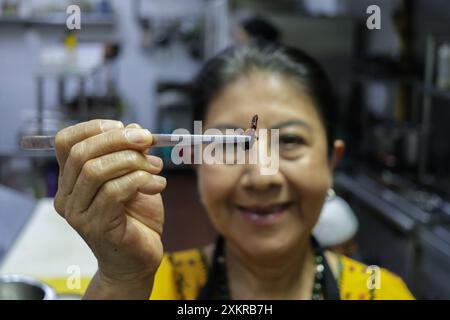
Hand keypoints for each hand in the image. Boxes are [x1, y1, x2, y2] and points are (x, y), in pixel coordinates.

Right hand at [53, 120, 165, 294]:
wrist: (139, 257)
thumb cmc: (136, 216)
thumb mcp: (135, 176)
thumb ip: (131, 153)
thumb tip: (135, 128)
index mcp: (71, 179)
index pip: (66, 142)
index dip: (94, 127)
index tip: (125, 127)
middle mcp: (67, 196)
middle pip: (82, 153)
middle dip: (119, 140)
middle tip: (148, 141)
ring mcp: (78, 214)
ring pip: (96, 171)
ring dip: (133, 161)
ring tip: (157, 168)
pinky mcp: (96, 227)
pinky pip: (114, 192)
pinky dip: (141, 181)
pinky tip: (159, 185)